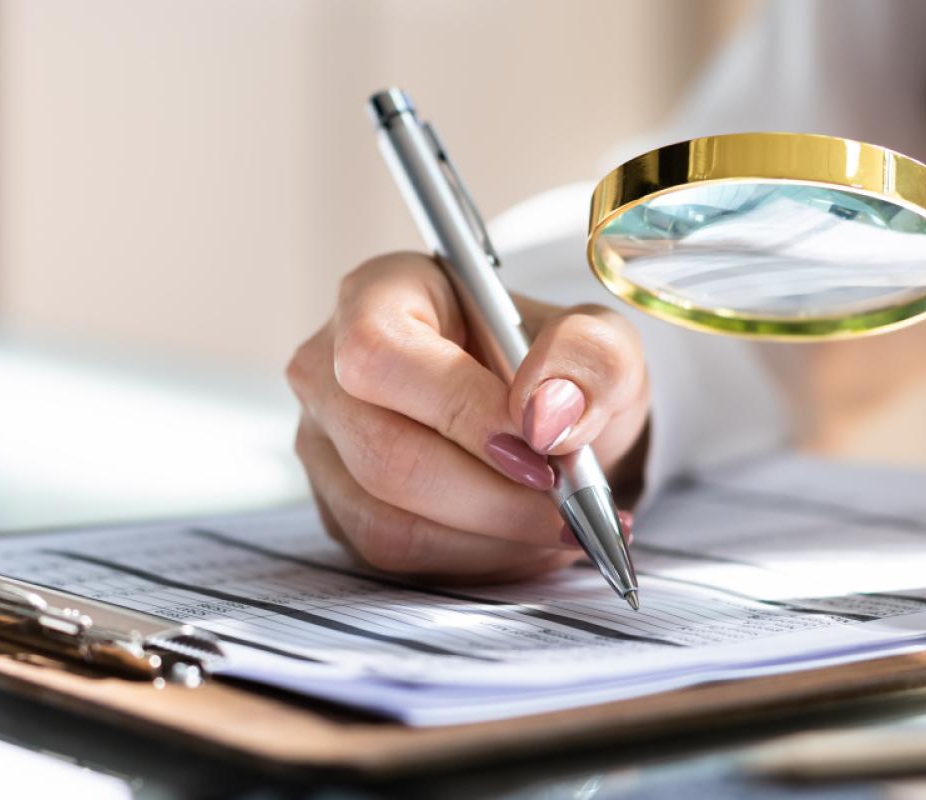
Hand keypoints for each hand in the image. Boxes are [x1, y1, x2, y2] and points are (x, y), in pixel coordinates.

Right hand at [285, 252, 650, 581]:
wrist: (544, 423)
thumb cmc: (555, 370)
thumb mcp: (600, 342)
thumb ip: (590, 358)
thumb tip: (546, 415)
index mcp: (379, 295)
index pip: (383, 354)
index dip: (461, 410)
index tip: (545, 450)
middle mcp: (329, 369)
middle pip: (384, 453)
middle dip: (493, 496)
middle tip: (571, 506)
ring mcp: (325, 445)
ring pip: (387, 520)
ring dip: (490, 538)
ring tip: (559, 526)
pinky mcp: (339, 509)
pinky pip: (393, 555)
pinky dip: (473, 559)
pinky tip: (523, 538)